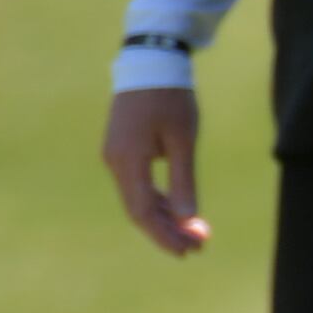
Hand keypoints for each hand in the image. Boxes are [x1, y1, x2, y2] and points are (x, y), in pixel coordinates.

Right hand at [102, 87, 210, 255]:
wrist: (151, 62)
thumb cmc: (170, 97)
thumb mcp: (183, 139)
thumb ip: (184, 179)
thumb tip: (188, 218)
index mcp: (127, 160)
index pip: (142, 212)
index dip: (164, 235)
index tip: (188, 251)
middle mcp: (115, 162)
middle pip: (138, 209)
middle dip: (167, 230)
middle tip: (198, 247)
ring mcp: (115, 156)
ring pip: (138, 198)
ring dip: (165, 216)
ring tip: (194, 233)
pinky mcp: (122, 150)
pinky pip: (137, 184)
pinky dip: (158, 199)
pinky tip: (178, 210)